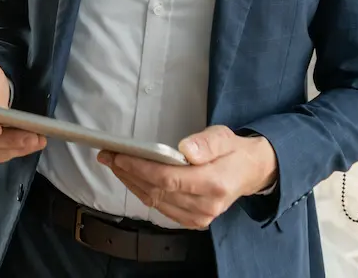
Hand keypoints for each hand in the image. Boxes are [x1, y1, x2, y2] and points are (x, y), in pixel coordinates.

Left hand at [97, 126, 277, 229]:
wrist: (249, 172)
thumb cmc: (233, 151)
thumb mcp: (224, 136)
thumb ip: (207, 143)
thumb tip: (187, 150)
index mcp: (215, 183)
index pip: (170, 178)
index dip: (142, 168)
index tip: (120, 156)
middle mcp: (206, 205)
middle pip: (158, 191)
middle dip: (129, 172)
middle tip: (108, 155)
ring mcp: (200, 217)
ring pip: (156, 201)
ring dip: (131, 183)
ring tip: (114, 164)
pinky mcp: (193, 221)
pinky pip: (161, 208)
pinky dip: (143, 192)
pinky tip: (131, 178)